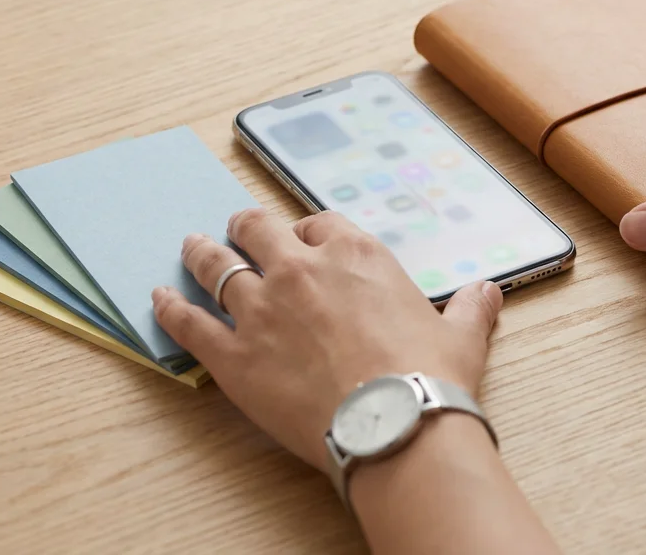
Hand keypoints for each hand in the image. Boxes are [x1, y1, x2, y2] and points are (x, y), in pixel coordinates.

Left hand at [151, 208, 502, 467]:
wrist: (394, 424)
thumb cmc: (429, 377)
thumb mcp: (462, 335)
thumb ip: (470, 308)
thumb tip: (488, 293)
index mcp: (355, 255)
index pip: (318, 222)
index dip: (307, 230)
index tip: (303, 238)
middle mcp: (301, 269)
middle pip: (257, 230)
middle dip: (245, 227)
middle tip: (237, 230)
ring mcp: (261, 308)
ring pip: (215, 265)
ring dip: (200, 253)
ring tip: (190, 247)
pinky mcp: (232, 354)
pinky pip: (188, 322)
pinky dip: (170, 308)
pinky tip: (157, 299)